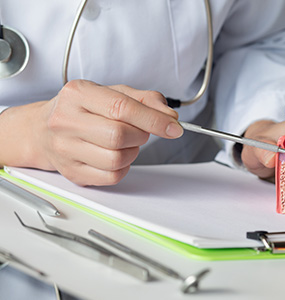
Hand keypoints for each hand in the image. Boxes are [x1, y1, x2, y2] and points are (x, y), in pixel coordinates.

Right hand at [0, 80, 182, 185]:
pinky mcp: (72, 172)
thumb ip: (145, 100)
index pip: (122, 108)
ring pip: (116, 159)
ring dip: (132, 152)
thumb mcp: (113, 93)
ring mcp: (65, 149)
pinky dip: (123, 167)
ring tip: (124, 142)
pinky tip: (115, 155)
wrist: (43, 129)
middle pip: (119, 135)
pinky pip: (112, 177)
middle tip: (139, 131)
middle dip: (140, 135)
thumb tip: (170, 117)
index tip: (174, 127)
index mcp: (78, 93)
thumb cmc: (83, 109)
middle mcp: (66, 120)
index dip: (154, 119)